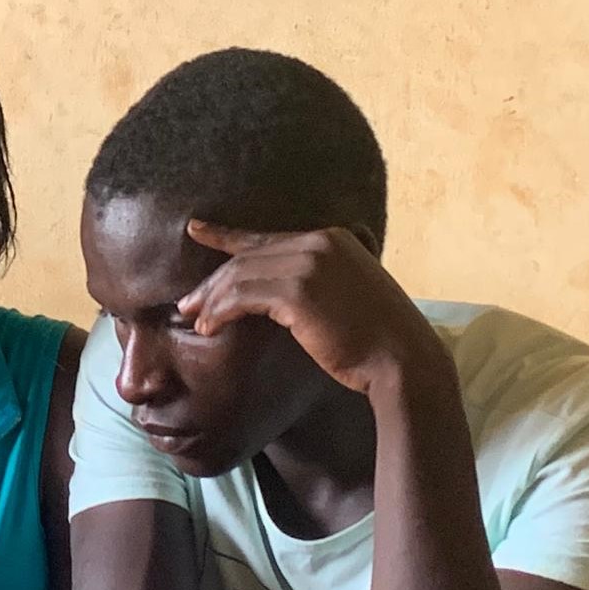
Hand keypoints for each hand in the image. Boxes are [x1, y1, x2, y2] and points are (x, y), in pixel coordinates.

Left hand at [178, 220, 448, 395]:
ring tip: (193, 318)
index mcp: (331, 238)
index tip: (196, 230)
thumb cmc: (375, 338)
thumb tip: (275, 293)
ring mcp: (309, 264)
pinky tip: (210, 326)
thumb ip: (316, 280)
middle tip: (187, 303)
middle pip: (247, 257)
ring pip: (240, 275)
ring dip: (211, 299)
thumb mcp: (345, 293)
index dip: (226, 235)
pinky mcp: (298, 292)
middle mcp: (319, 242)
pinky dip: (221, 311)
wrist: (402, 359)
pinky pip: (244, 296)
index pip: (266, 237)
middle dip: (213, 281)